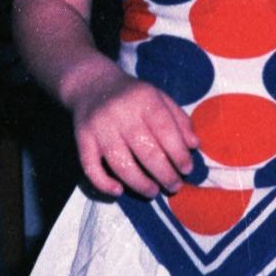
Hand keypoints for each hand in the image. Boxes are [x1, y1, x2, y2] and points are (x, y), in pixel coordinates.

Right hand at [67, 63, 198, 198]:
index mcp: (144, 99)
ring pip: (121, 164)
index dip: (179, 154)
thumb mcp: (159, 97)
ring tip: (153, 191)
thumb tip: (194, 146)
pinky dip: (104, 183)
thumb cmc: (132, 95)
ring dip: (140, 184)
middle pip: (146, 152)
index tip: (187, 169)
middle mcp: (121, 113)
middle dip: (165, 174)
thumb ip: (179, 120)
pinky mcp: (82, 139)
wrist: (91, 84)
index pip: (166, 131)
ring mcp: (99, 127)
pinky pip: (90, 168)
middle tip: (174, 186)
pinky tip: (118, 191)